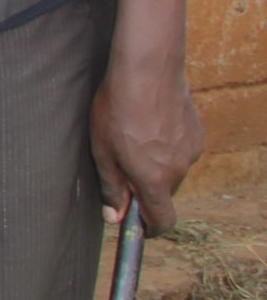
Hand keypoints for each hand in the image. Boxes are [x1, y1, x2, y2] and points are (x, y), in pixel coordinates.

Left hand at [90, 49, 203, 232]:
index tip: (137, 225)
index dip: (150, 228)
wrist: (147, 71)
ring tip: (133, 135)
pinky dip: (166, 147)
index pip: (163, 221)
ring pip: (171, 170)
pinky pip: (179, 150)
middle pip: (163, 193)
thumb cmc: (117, 109)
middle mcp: (178, 170)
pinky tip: (150, 124)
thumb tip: (115, 217)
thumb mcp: (102, 151)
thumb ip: (111, 187)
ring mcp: (191, 151)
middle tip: (121, 162)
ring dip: (155, 164)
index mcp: (154, 179)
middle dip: (144, 187)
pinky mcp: (196, 133)